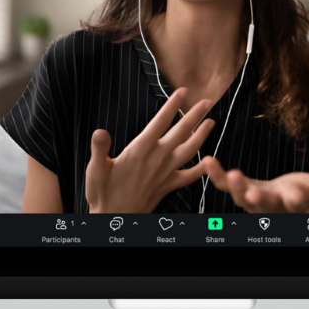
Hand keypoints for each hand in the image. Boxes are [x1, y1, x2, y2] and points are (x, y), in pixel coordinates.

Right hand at [86, 87, 215, 213]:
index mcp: (140, 151)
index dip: (173, 105)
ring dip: (202, 136)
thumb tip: (100, 132)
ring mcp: (164, 173)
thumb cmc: (103, 192)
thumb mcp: (95, 169)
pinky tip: (210, 161)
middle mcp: (156, 159)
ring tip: (212, 122)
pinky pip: (189, 176)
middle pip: (180, 133)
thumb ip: (99, 149)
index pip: (160, 122)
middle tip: (207, 101)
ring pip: (189, 151)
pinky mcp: (167, 186)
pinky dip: (201, 168)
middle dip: (195, 115)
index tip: (183, 91)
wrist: (114, 218)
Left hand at [203, 157, 308, 212]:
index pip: (296, 203)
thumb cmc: (308, 192)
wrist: (292, 200)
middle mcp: (273, 205)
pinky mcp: (243, 190)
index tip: (296, 194)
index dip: (296, 198)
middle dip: (259, 199)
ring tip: (231, 174)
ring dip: (234, 186)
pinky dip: (216, 175)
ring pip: (242, 197)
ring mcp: (255, 200)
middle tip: (253, 195)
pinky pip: (226, 185)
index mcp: (295, 203)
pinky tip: (208, 161)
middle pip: (265, 205)